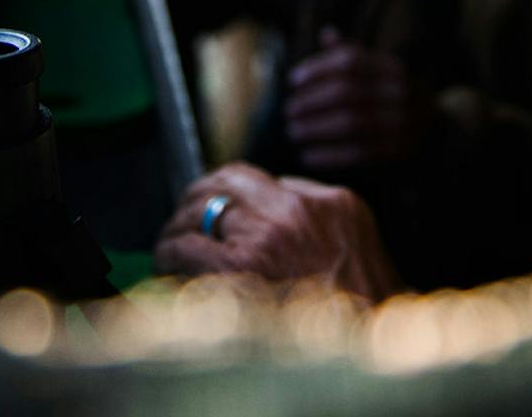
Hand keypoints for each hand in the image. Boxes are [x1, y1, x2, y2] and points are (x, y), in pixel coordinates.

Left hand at [152, 162, 401, 299]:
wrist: (363, 353)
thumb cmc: (363, 312)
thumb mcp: (357, 246)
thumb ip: (317, 218)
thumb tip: (274, 203)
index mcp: (330, 205)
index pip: (259, 179)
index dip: (229, 192)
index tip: (218, 205)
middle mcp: (294, 212)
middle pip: (225, 183)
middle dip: (199, 199)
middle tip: (185, 219)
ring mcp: (264, 238)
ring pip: (199, 208)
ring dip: (180, 226)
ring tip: (172, 245)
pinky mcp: (236, 269)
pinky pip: (184, 247)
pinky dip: (168, 255)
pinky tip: (168, 267)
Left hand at [283, 28, 425, 171]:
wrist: (436, 132)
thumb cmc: (395, 97)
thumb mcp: (382, 72)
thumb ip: (355, 55)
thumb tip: (327, 33)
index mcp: (393, 68)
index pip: (351, 61)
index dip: (317, 68)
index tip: (292, 80)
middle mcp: (400, 92)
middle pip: (347, 93)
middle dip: (311, 102)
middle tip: (287, 110)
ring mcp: (401, 123)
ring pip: (349, 123)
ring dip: (315, 129)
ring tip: (293, 132)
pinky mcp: (398, 151)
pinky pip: (357, 153)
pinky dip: (329, 155)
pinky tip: (308, 156)